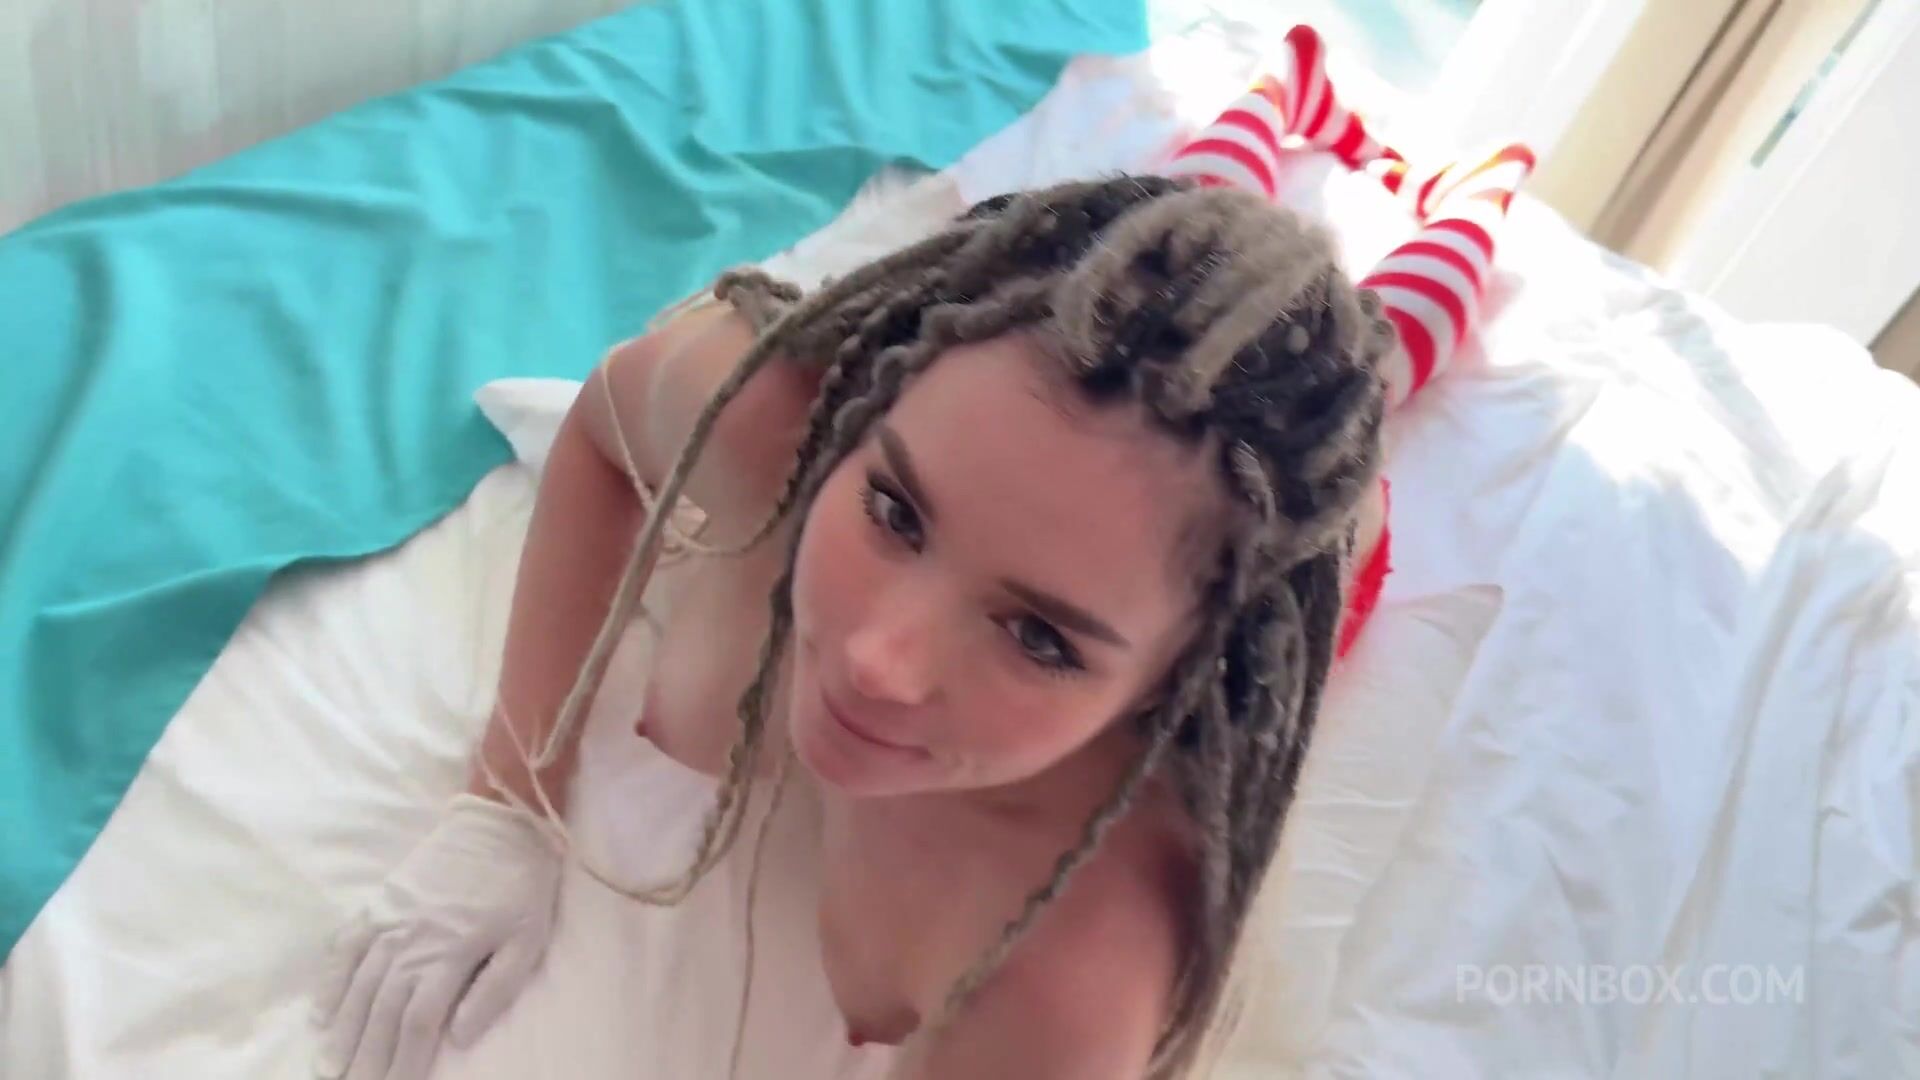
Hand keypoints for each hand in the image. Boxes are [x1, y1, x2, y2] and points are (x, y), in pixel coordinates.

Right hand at [314, 796, 562, 1078]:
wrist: (499, 819)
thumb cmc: (521, 884)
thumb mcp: (527, 938)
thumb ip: (494, 990)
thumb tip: (459, 1037)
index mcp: (449, 955)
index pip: (416, 1025)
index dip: (400, 1064)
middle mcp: (409, 942)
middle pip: (379, 1014)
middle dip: (363, 1059)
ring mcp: (387, 921)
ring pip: (356, 987)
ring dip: (340, 1032)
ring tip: (327, 1068)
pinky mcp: (378, 902)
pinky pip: (344, 947)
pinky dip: (330, 982)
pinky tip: (321, 1013)